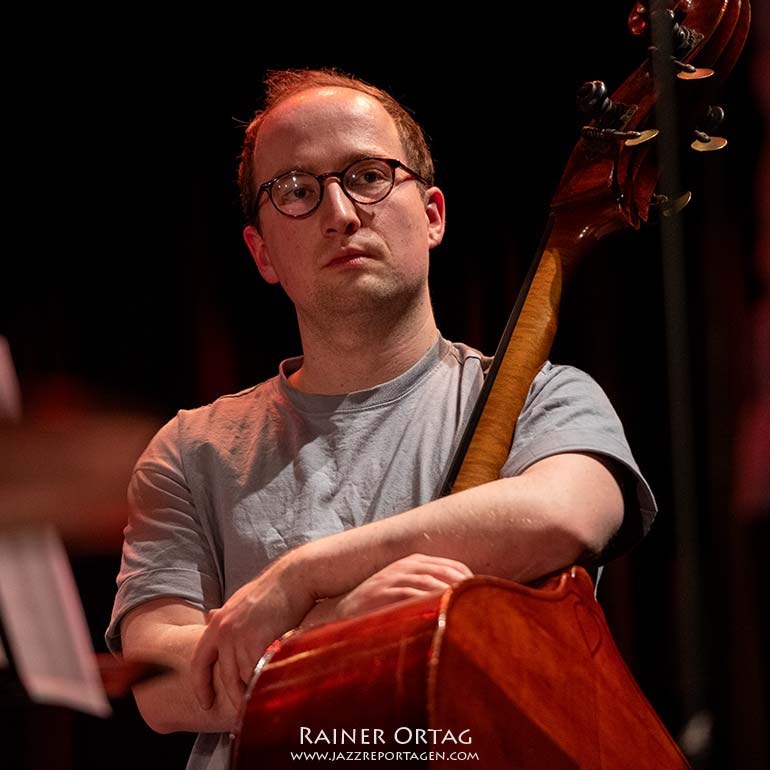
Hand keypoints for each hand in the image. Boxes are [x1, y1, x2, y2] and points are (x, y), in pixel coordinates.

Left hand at [190, 557, 312, 712]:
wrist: (292, 579)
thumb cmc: (270, 590)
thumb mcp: (238, 600)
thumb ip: (223, 615)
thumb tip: (209, 616)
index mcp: (217, 624)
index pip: (199, 662)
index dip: (200, 685)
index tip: (205, 702)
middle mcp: (225, 632)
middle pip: (225, 676)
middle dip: (235, 695)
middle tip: (243, 708)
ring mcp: (242, 637)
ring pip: (245, 676)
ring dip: (254, 686)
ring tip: (263, 692)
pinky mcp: (260, 640)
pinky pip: (261, 670)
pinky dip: (266, 678)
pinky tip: (274, 679)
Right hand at [335, 553, 471, 619]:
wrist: (344, 615)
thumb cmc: (381, 607)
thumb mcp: (407, 592)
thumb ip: (430, 592)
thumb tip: (463, 604)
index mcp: (415, 562)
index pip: (453, 566)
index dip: (470, 581)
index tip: (485, 598)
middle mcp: (406, 566)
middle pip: (445, 571)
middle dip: (465, 587)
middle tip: (482, 605)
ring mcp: (394, 578)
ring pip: (430, 581)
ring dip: (450, 594)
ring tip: (467, 610)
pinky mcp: (383, 592)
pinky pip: (410, 594)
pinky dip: (427, 601)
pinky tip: (441, 613)